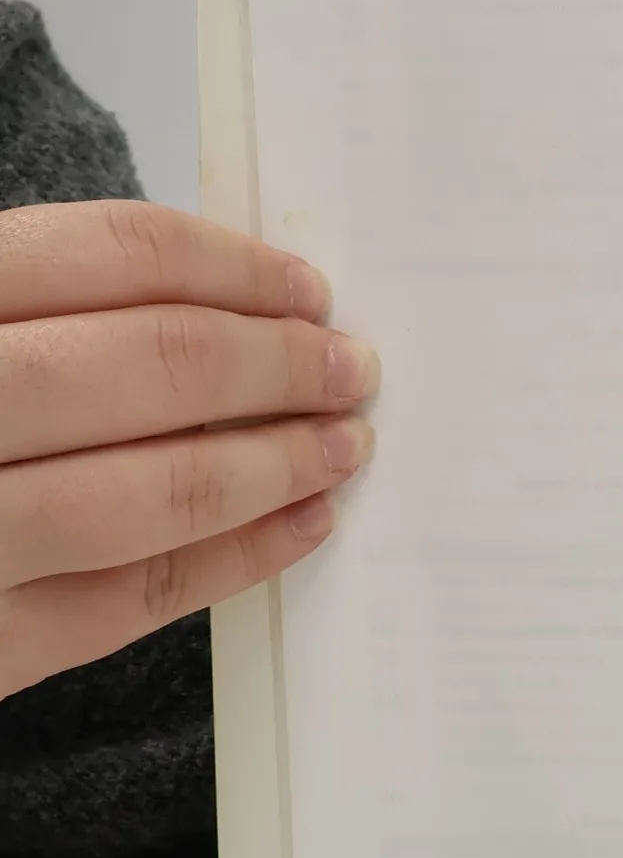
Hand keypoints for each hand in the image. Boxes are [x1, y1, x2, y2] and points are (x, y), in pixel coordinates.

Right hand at [0, 201, 376, 697]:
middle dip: (277, 364)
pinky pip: (128, 602)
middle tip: (354, 366)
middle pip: (146, 367)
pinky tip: (301, 525)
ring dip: (276, 463)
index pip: (103, 255)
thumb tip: (213, 299)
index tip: (305, 287)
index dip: (230, 267)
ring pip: (149, 491)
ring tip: (344, 444)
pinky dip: (234, 560)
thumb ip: (25, 306)